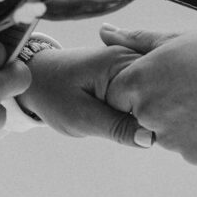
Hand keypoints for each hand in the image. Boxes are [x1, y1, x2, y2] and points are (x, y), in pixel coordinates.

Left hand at [17, 46, 154, 147]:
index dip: (158, 116)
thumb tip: (150, 140)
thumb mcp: (81, 117)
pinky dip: (143, 108)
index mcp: (120, 62)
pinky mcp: (129, 72)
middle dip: (157, 114)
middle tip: (145, 134)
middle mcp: (130, 56)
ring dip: (151, 112)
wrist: (36, 78)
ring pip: (155, 94)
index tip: (154, 135)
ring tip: (140, 126)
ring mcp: (131, 63)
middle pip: (161, 91)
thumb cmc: (53, 95)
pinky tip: (137, 119)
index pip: (158, 90)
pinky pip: (146, 93)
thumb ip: (115, 127)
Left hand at [100, 25, 196, 164]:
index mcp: (136, 84)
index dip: (138, 87)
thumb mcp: (173, 40)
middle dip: (158, 105)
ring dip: (178, 121)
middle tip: (188, 87)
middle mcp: (146, 115)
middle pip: (140, 116)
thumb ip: (133, 40)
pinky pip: (188, 147)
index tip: (160, 79)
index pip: (118, 95)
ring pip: (165, 133)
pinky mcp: (194, 155)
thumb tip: (104, 33)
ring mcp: (170, 140)